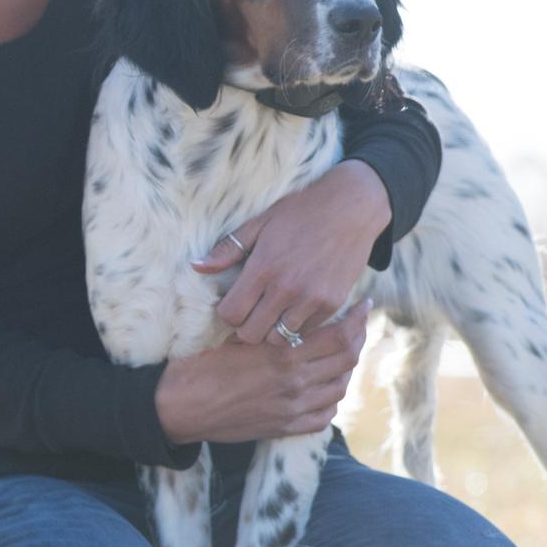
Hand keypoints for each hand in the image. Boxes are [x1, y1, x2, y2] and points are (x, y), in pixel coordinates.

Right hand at [155, 299, 371, 443]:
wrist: (178, 407)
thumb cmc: (199, 367)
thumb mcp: (235, 339)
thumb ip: (269, 332)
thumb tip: (291, 314)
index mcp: (281, 355)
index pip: (338, 336)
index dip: (357, 320)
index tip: (363, 307)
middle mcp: (294, 383)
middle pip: (346, 360)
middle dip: (357, 340)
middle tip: (358, 327)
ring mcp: (292, 409)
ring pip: (339, 388)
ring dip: (345, 369)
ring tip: (342, 355)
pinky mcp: (284, 428)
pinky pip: (324, 415)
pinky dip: (331, 400)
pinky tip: (325, 388)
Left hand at [193, 159, 390, 346]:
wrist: (350, 208)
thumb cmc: (299, 212)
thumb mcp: (259, 224)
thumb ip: (227, 250)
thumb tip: (196, 267)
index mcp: (263, 268)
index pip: (230, 314)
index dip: (226, 313)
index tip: (232, 303)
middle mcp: (287, 288)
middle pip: (251, 334)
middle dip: (244, 326)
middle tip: (250, 312)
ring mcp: (312, 299)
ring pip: (279, 338)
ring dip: (271, 329)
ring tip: (271, 313)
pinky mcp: (333, 304)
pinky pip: (306, 331)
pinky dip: (296, 326)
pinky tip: (293, 309)